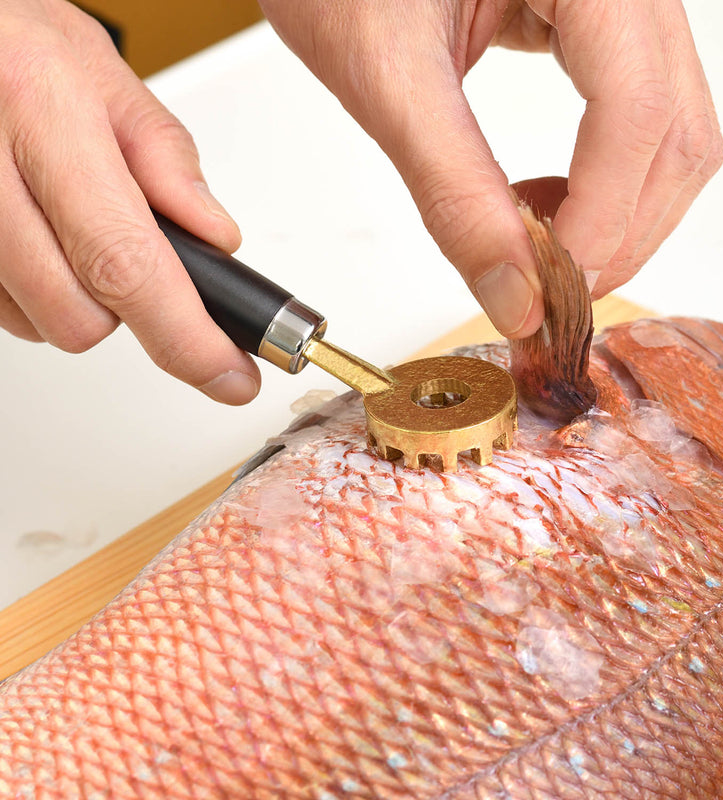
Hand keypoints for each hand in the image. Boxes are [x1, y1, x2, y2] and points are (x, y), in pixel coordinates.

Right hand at [0, 0, 260, 402]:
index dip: (187, 339)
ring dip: (76, 300)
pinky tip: (37, 237)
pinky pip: (0, 308)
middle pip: (78, 317)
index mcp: (40, 113)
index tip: (230, 376)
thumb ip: (167, 161)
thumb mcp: (106, 77)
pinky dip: (33, 291)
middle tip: (135, 254)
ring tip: (74, 227)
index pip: (126, 262)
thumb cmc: (15, 39)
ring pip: (37, 323)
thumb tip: (217, 238)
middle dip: (126, 311)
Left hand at [259, 0, 722, 335]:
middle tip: (547, 289)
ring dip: (619, 215)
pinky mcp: (596, 23)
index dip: (602, 218)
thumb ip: (454, 191)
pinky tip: (543, 200)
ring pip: (671, 133)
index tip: (551, 290)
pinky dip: (604, 181)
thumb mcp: (389, 77)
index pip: (635, 108)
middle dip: (619, 233)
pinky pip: (638, 118)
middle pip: (675, 132)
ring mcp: (619, 1)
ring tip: (538, 244)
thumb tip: (516, 297)